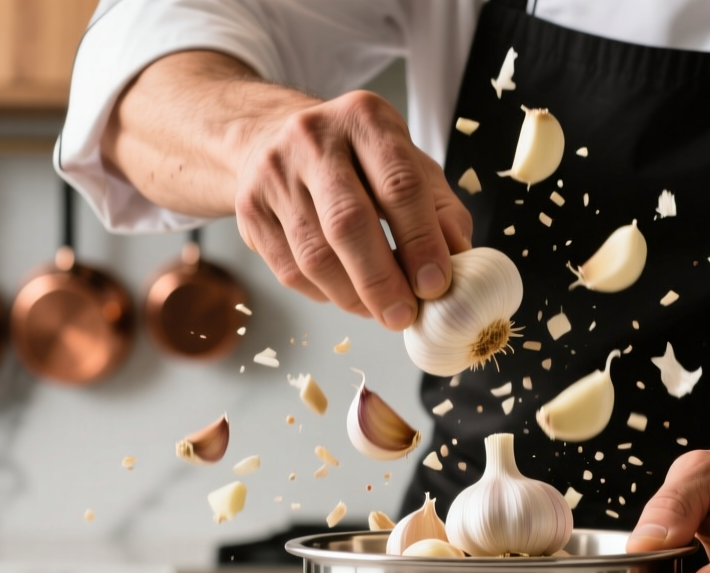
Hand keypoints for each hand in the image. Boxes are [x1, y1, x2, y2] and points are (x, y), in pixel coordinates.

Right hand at [234, 90, 472, 329]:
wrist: (275, 139)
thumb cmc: (358, 161)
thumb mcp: (409, 165)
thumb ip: (441, 210)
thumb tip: (460, 261)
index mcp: (365, 119)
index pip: (399, 184)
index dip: (421, 241)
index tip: (435, 285)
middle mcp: (313, 138)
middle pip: (348, 223)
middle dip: (381, 280)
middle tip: (404, 316)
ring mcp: (273, 173)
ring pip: (315, 256)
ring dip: (353, 297)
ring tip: (381, 311)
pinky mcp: (249, 208)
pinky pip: (290, 270)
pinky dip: (325, 294)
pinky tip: (347, 294)